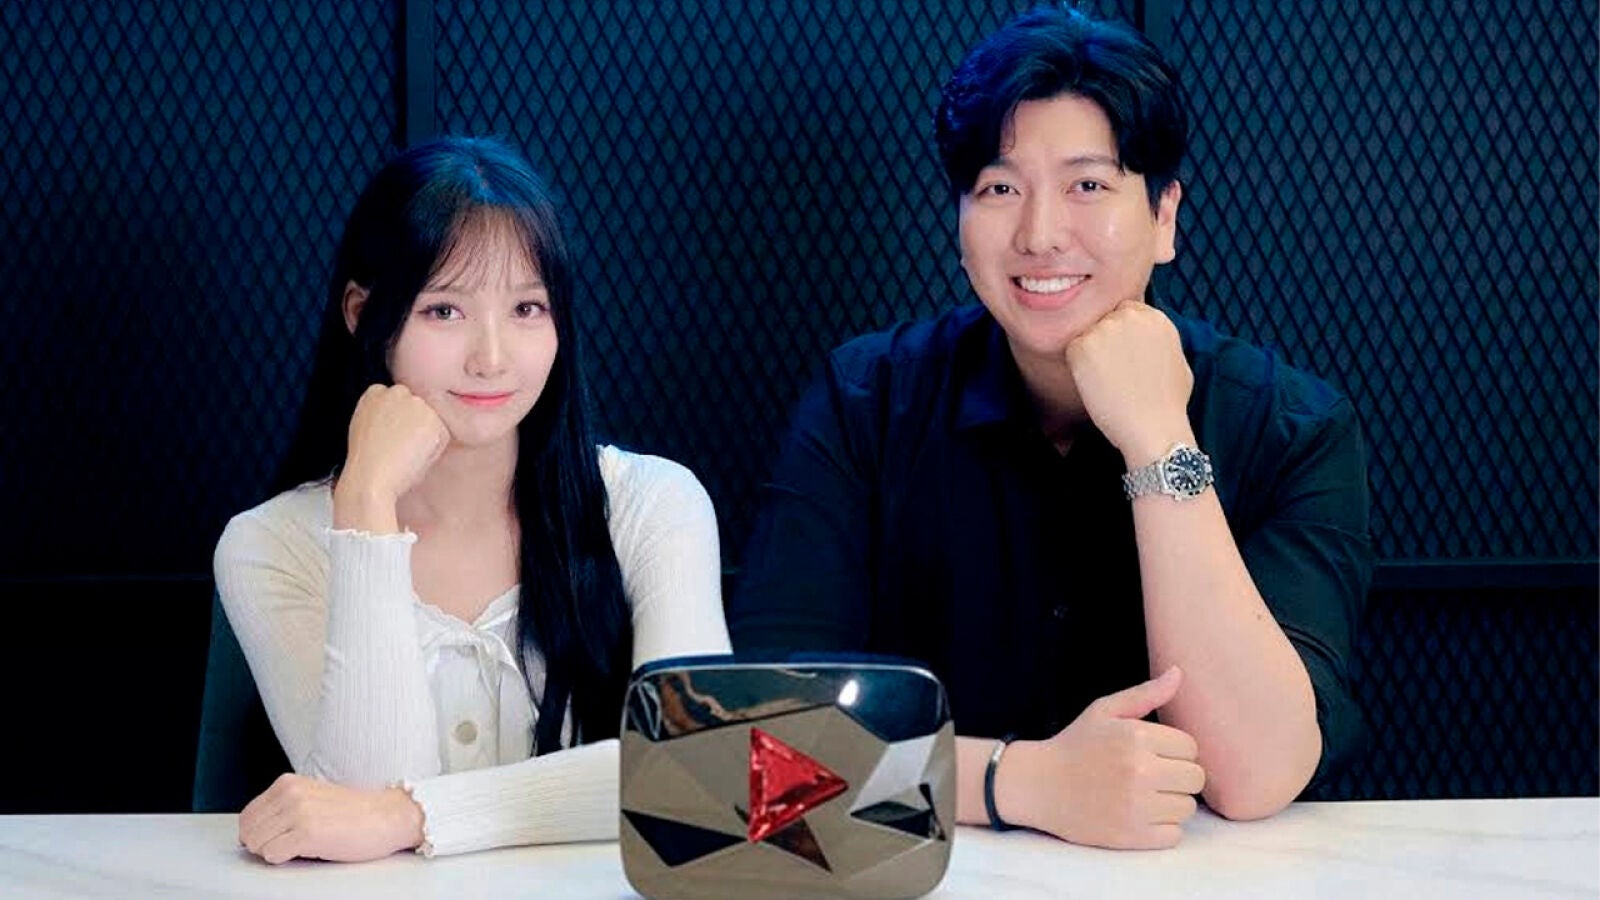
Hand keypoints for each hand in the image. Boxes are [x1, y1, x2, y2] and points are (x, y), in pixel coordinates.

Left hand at [238, 773, 424, 864]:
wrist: (387, 816)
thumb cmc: (354, 812)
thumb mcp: (311, 798)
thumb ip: (282, 806)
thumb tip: (252, 832)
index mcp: (288, 783)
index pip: (247, 815)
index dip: (257, 834)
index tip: (276, 838)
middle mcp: (290, 793)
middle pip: (248, 832)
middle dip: (263, 844)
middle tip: (289, 844)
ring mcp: (298, 812)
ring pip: (256, 844)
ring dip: (274, 852)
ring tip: (300, 845)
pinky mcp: (307, 832)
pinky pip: (272, 855)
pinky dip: (284, 859)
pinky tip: (307, 850)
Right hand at [335, 384, 449, 523]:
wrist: (371, 477)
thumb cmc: (367, 463)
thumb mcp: (366, 429)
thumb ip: (382, 416)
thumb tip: (402, 420)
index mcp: (374, 392)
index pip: (398, 402)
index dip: (399, 423)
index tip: (394, 438)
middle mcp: (396, 392)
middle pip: (416, 408)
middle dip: (415, 426)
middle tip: (402, 450)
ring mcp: (415, 402)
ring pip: (431, 421)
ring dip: (426, 437)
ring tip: (406, 455)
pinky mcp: (432, 417)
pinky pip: (443, 434)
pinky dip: (435, 449)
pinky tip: (416, 458)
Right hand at [996, 666, 1205, 848]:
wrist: (1038, 785)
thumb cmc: (1075, 744)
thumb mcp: (1104, 710)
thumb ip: (1145, 694)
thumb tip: (1178, 672)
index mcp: (1136, 736)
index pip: (1191, 747)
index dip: (1174, 750)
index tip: (1153, 754)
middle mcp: (1139, 771)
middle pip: (1195, 778)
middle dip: (1178, 776)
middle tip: (1153, 775)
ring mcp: (1136, 806)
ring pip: (1187, 807)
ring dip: (1171, 802)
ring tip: (1145, 795)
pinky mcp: (1131, 836)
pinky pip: (1174, 834)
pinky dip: (1163, 828)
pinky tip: (1141, 815)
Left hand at [1065, 301, 1194, 465]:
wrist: (1153, 427)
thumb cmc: (1168, 404)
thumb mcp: (1178, 361)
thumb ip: (1159, 342)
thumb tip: (1147, 340)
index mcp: (1155, 317)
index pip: (1127, 311)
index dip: (1122, 335)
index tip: (1122, 355)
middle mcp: (1130, 316)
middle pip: (1105, 321)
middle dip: (1106, 342)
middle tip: (1112, 371)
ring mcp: (1105, 329)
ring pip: (1089, 335)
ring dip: (1092, 355)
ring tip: (1107, 383)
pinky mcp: (1083, 345)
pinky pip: (1072, 350)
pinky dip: (1078, 368)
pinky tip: (1096, 386)